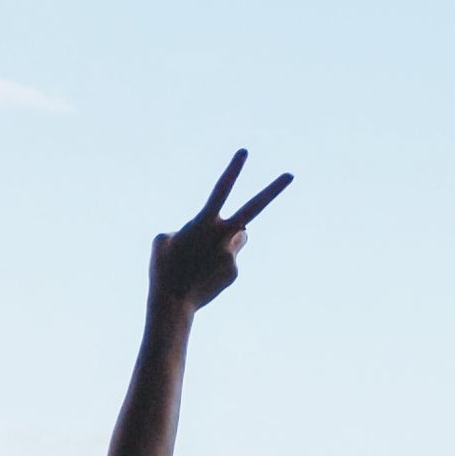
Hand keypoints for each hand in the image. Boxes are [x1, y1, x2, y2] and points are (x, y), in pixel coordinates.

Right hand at [150, 149, 291, 316]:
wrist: (172, 304)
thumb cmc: (163, 268)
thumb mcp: (164, 240)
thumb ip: (188, 228)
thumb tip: (207, 235)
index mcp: (204, 222)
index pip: (221, 189)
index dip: (233, 170)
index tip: (245, 152)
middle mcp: (223, 236)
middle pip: (253, 208)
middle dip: (273, 190)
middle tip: (291, 174)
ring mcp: (232, 255)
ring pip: (236, 237)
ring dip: (226, 238)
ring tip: (203, 256)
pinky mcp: (234, 271)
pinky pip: (228, 259)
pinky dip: (216, 263)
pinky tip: (201, 275)